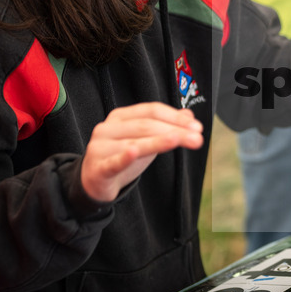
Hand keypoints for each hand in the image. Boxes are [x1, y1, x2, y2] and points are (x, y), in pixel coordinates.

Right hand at [80, 102, 203, 202]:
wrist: (93, 181)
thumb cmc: (120, 155)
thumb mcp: (144, 139)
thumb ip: (164, 126)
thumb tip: (188, 114)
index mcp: (120, 117)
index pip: (151, 110)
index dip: (175, 117)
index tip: (196, 126)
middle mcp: (108, 128)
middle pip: (146, 125)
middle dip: (174, 130)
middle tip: (197, 138)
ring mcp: (100, 148)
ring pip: (134, 143)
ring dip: (161, 142)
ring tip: (179, 140)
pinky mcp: (98, 168)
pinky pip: (113, 162)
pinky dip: (124, 158)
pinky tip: (133, 152)